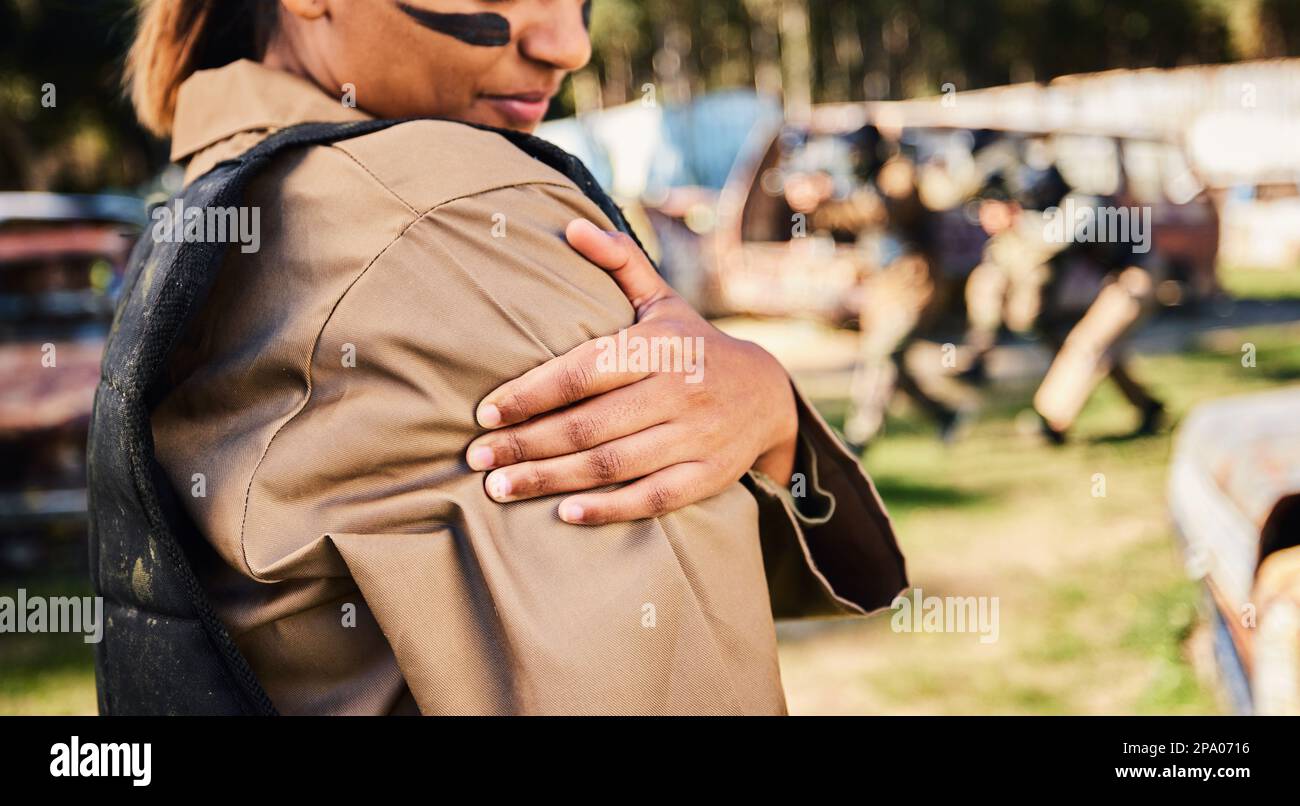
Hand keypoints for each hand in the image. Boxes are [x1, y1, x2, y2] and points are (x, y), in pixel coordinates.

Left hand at [465, 219, 797, 525]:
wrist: (769, 395)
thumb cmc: (693, 346)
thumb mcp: (663, 301)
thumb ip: (619, 263)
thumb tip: (572, 228)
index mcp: (659, 346)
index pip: (584, 371)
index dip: (531, 394)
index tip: (485, 412)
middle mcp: (678, 391)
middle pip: (589, 424)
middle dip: (527, 444)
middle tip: (478, 460)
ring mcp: (695, 436)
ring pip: (612, 464)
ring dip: (551, 479)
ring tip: (501, 488)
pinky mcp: (707, 475)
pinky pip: (651, 498)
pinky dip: (607, 510)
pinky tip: (564, 514)